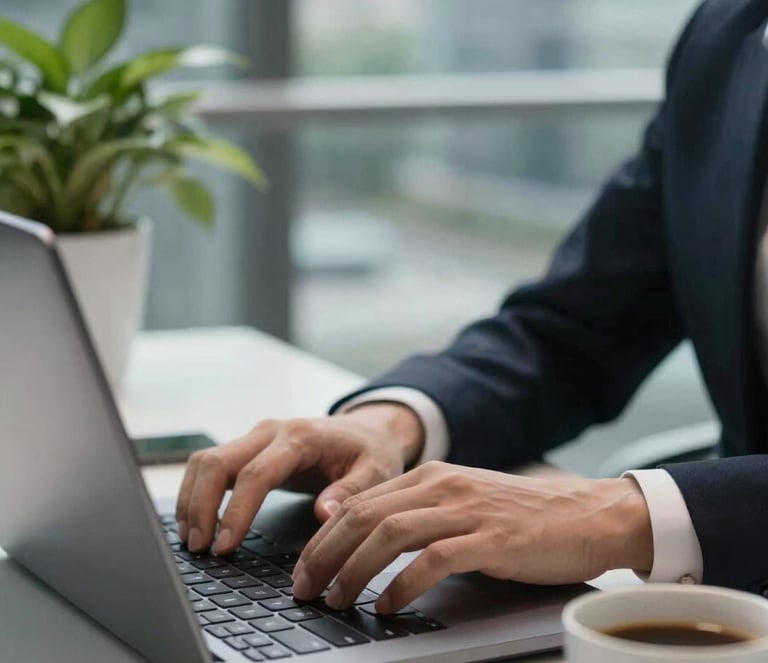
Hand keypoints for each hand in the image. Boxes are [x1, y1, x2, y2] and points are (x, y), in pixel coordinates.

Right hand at [175, 403, 424, 553]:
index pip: (255, 473)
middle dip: (200, 505)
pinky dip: (196, 492)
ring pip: (205, 461)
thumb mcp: (376, 472)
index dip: (236, 511)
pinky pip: (211, 465)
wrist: (368, 431)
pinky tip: (196, 522)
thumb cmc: (372, 453)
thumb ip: (352, 492)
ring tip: (192, 541)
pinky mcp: (249, 448)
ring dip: (191, 499)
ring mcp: (256, 437)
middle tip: (199, 548)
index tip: (224, 546)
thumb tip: (324, 514)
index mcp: (300, 437)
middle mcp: (271, 431)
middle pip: (217, 461)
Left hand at [292, 461, 652, 613]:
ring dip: (355, 571)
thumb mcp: (464, 505)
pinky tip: (388, 605)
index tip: (305, 569)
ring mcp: (467, 509)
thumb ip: (421, 515)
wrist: (588, 514)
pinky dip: (402, 585)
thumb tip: (370, 544)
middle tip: (306, 589)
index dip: (324, 538)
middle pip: (365, 516)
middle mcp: (443, 486)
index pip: (361, 503)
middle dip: (326, 555)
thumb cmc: (524, 517)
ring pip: (390, 534)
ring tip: (337, 600)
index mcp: (432, 476)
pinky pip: (434, 559)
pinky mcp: (492, 538)